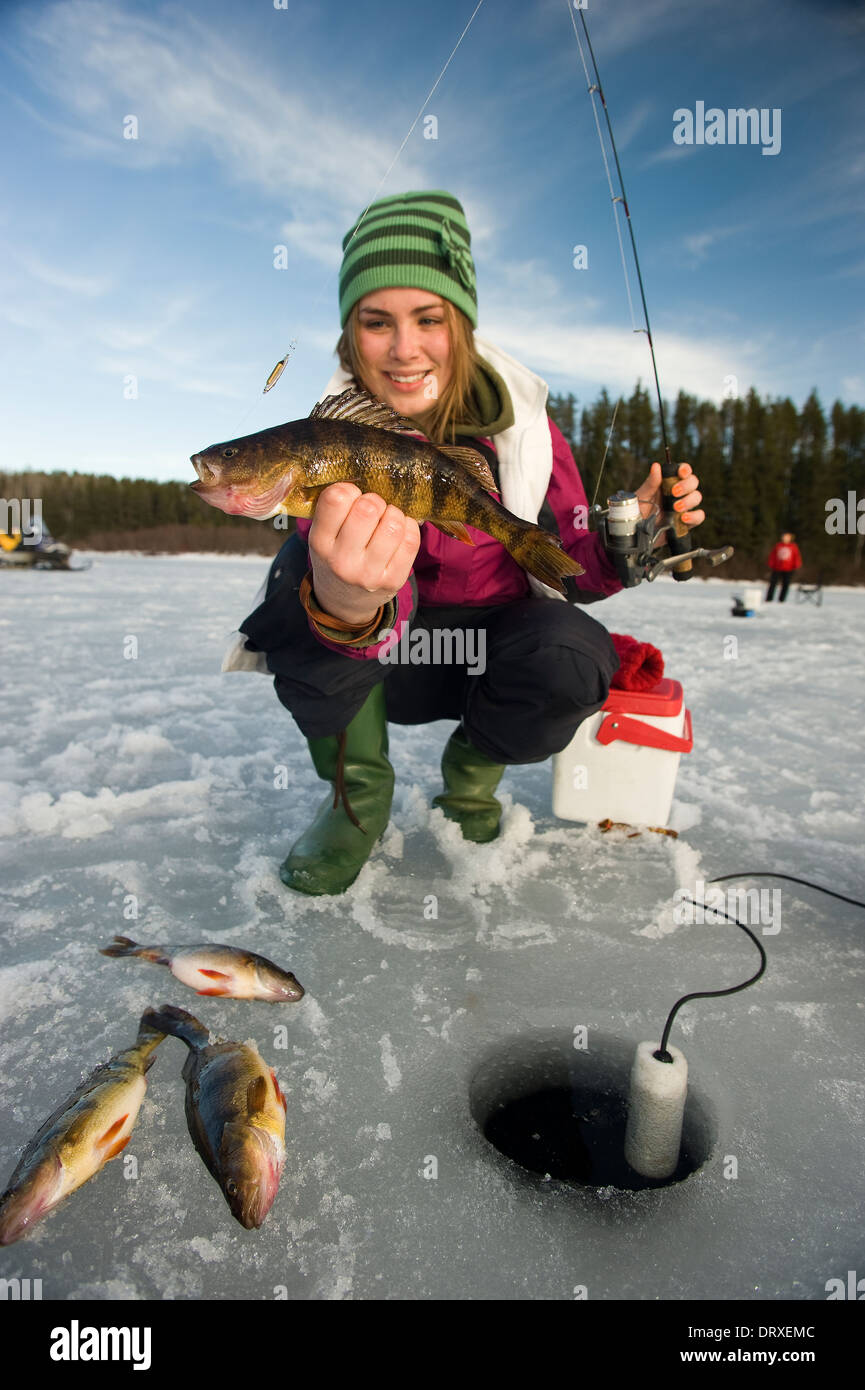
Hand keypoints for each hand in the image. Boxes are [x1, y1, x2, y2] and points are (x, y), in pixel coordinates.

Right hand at [308, 483, 420, 625]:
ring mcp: (369, 574)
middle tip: (373, 508)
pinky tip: (399, 531)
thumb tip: (368, 474)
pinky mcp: (393, 581)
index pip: (336, 499)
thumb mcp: (323, 535)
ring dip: (394, 513)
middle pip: (368, 508)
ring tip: (387, 520)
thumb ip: (334, 508)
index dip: (349, 489)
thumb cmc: (336, 555)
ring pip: (393, 522)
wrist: (344, 601)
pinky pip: (411, 539)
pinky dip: (409, 526)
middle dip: (375, 500)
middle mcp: (342, 561)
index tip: (351, 496)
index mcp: (320, 543)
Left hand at [635, 462, 704, 527]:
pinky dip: (694, 516)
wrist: (634, 534)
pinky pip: (698, 517)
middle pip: (693, 482)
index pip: (682, 471)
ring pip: (697, 498)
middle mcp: (678, 494)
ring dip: (689, 501)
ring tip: (676, 508)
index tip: (681, 473)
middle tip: (674, 492)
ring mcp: (683, 508)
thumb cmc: (636, 512)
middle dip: (686, 485)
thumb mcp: (640, 497)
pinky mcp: (685, 523)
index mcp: (667, 483)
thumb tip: (656, 466)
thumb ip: (650, 483)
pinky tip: (684, 518)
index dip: (685, 469)